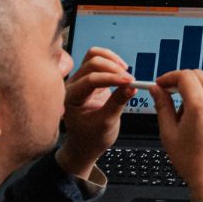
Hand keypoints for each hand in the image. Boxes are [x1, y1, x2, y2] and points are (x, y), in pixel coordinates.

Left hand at [57, 47, 134, 179]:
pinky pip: (100, 61)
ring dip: (112, 60)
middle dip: (113, 68)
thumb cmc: (90, 138)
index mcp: (70, 98)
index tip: (130, 82)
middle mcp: (72, 86)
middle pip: (92, 62)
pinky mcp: (90, 78)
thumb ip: (117, 103)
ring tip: (125, 72)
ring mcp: (80, 80)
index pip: (91, 80)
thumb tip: (132, 87)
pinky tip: (121, 72)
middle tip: (129, 79)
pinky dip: (112, 62)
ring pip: (94, 56)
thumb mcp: (106, 124)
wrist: (84, 145)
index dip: (112, 78)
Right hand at [150, 70, 202, 201]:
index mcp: (200, 105)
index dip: (170, 76)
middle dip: (182, 81)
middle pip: (199, 76)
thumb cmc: (192, 162)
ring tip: (186, 118)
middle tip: (170, 93)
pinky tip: (202, 123)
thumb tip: (156, 89)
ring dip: (196, 93)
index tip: (161, 83)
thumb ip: (162, 106)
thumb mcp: (169, 133)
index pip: (185, 76)